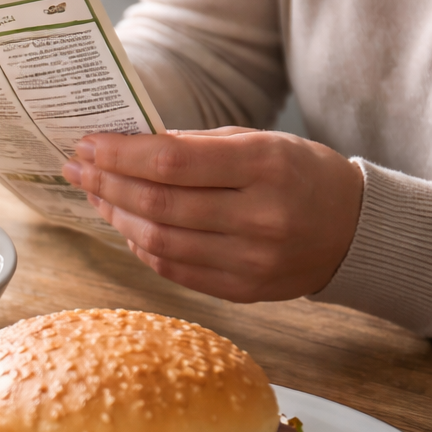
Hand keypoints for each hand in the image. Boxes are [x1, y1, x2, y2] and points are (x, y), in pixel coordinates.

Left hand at [61, 128, 363, 302]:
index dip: (118, 154)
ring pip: (157, 240)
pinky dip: (142, 247)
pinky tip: (127, 226)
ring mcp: (251, 259)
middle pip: (156, 203)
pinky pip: (173, 269)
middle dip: (106, 184)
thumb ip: (192, 144)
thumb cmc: (297, 174)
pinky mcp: (243, 291)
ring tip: (97, 195)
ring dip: (116, 217)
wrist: (353, 230)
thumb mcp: (258, 141)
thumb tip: (123, 145)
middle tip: (77, 169)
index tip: (86, 145)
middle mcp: (259, 216)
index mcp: (264, 166)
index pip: (169, 161)